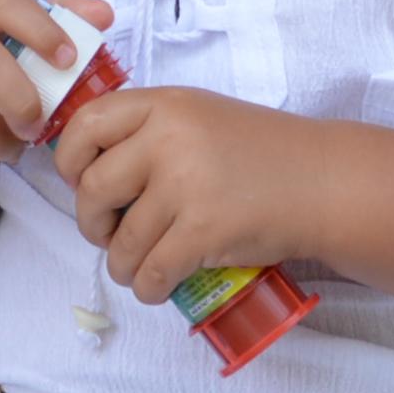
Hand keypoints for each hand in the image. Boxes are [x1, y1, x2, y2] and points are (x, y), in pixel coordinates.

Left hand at [55, 83, 318, 313]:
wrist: (324, 181)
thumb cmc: (263, 151)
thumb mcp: (200, 117)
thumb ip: (150, 130)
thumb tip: (90, 171)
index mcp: (164, 105)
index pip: (85, 124)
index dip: (69, 160)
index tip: (80, 182)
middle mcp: (168, 139)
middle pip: (92, 189)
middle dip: (91, 223)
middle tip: (109, 234)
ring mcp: (186, 185)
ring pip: (122, 242)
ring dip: (122, 265)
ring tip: (137, 267)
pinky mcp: (204, 231)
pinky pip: (152, 272)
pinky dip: (147, 288)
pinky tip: (157, 287)